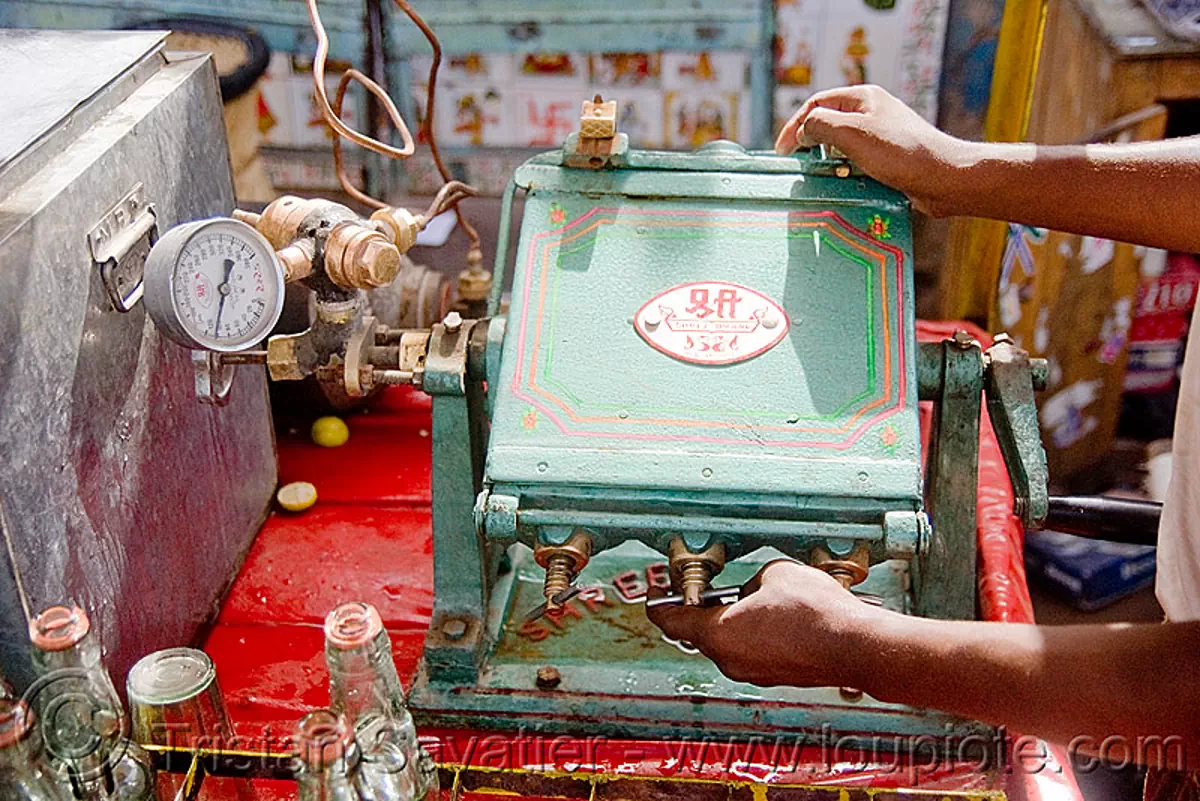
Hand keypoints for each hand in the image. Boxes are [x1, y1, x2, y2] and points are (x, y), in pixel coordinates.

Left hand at [646, 560, 883, 687]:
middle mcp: (730, 660)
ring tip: (758, 597)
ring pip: (731, 642)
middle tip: (712, 587)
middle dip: (706, 608)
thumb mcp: (772, 574)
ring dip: (736, 621)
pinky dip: (758, 634)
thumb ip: (749, 582)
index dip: (660, 605)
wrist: (855, 645)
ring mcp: (754, 672)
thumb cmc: (816, 613)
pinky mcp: (776, 676)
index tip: (656, 596)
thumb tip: (752, 591)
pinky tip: (779, 617)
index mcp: (718, 634)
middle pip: (702, 632)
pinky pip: (755, 651)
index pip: (672, 622)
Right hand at [774, 85, 969, 216]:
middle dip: (810, 144)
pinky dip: (845, 175)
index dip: (794, 125)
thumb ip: (819, 125)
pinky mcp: (887, 161)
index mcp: (863, 98)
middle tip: (798, 165)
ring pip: (841, 148)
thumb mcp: (851, 132)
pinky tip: (844, 186)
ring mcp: (880, 138)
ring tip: (821, 177)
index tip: (783, 151)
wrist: (944, 178)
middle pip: (827, 125)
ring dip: (828, 163)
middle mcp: (871, 114)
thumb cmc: (901, 152)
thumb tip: (803, 131)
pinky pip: (856, 165)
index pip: (816, 104)